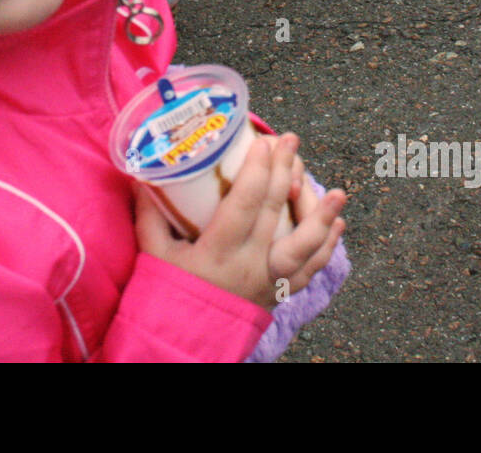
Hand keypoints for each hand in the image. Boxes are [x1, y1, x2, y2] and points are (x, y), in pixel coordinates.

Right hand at [136, 134, 344, 309]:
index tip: (262, 142)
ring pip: (305, 246)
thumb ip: (150, 213)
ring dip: (322, 215)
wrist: (185, 340)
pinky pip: (311, 270)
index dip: (257, 170)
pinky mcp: (281, 293)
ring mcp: (270, 281)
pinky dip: (327, 246)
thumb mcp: (153, 252)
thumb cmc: (167, 292)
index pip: (246, 203)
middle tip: (291, 140)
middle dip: (285, 170)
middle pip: (275, 211)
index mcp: (219, 252)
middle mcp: (250, 265)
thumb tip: (142, 173)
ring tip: (338, 192)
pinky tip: (337, 224)